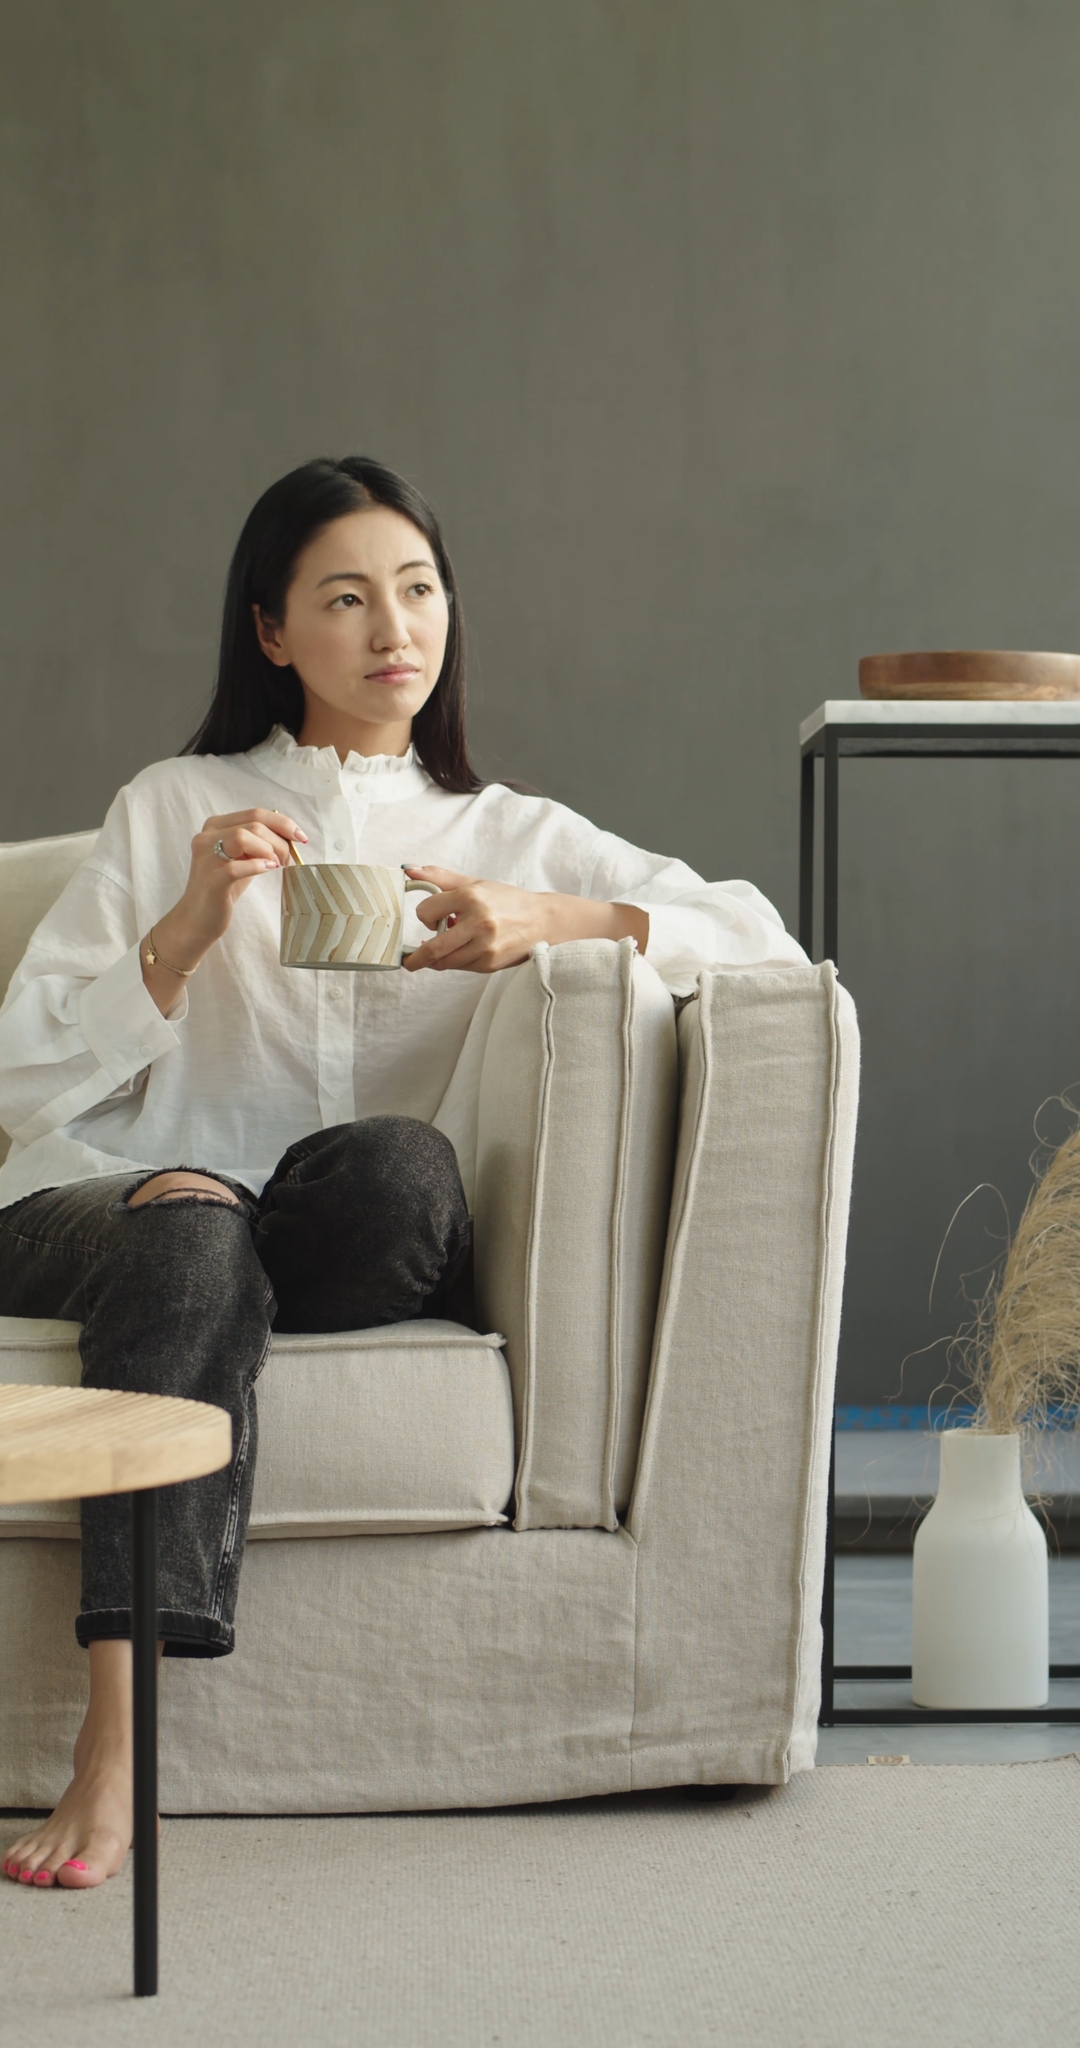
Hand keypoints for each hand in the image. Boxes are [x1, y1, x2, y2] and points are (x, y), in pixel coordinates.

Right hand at [142, 809, 306, 1006]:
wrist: (198, 919)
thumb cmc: (223, 888)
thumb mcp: (242, 858)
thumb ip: (258, 842)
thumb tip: (288, 834)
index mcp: (216, 826)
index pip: (255, 813)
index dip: (283, 823)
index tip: (300, 837)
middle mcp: (207, 836)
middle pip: (253, 824)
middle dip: (279, 841)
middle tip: (287, 860)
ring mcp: (206, 856)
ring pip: (243, 837)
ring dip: (269, 850)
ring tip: (276, 865)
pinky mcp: (210, 878)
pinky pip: (237, 866)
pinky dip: (257, 866)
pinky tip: (268, 870)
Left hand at [401, 866, 648, 973]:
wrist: (542, 921)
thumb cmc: (505, 900)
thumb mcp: (473, 883)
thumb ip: (439, 877)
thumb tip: (409, 871)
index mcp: (470, 897)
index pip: (426, 912)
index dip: (424, 915)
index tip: (430, 916)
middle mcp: (478, 922)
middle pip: (432, 949)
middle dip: (414, 958)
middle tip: (407, 961)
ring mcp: (485, 946)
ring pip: (445, 962)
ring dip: (436, 959)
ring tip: (439, 949)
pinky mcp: (489, 964)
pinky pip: (460, 967)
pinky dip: (454, 961)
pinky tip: (461, 950)